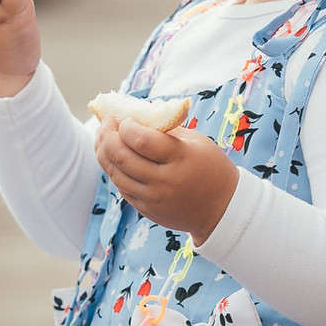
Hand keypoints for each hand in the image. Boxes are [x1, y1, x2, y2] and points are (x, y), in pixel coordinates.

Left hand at [95, 119, 240, 241]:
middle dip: (107, 137)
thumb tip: (135, 116)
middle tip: (105, 124)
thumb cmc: (210, 167)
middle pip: (122, 158)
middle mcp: (164, 181)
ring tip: (103, 138)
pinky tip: (113, 158)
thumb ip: (166, 130)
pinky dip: (114, 171)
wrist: (222, 208)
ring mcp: (153, 199)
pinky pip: (122, 188)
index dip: (125, 127)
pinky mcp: (147, 210)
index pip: (140, 140)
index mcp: (179, 158)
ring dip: (104, 154)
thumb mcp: (196, 141)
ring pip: (116, 175)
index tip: (124, 119)